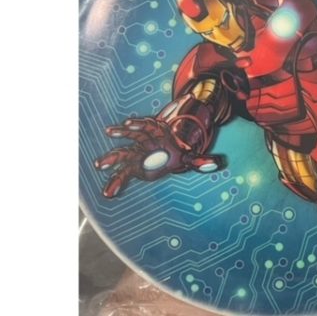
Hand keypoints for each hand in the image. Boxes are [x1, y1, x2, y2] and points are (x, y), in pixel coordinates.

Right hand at [95, 117, 223, 197]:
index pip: (146, 125)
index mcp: (157, 132)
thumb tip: (217, 164)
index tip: (127, 123)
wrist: (172, 153)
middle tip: (109, 131)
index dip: (137, 124)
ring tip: (99, 164)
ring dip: (112, 158)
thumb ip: (200, 160)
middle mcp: (144, 141)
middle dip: (120, 134)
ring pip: (122, 153)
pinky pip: (123, 173)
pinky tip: (108, 193)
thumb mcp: (190, 156)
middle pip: (131, 136)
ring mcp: (137, 153)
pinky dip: (116, 182)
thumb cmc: (180, 151)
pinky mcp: (134, 165)